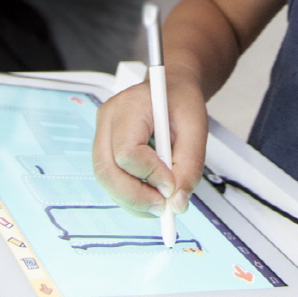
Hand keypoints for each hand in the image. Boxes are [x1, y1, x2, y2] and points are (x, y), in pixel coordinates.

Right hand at [93, 72, 207, 218]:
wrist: (170, 88)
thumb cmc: (181, 100)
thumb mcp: (196, 127)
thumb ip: (190, 165)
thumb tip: (176, 204)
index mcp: (129, 106)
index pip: (127, 151)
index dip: (149, 175)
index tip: (173, 186)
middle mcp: (107, 120)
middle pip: (108, 171)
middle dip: (136, 197)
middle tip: (164, 208)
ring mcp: (101, 134)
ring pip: (106, 180)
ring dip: (133, 201)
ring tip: (161, 205)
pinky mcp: (104, 149)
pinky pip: (110, 180)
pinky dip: (130, 197)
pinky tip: (151, 197)